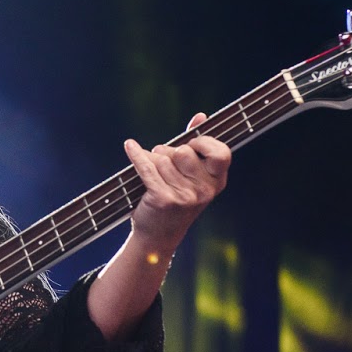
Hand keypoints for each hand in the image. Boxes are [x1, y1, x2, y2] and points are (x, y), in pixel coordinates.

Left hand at [122, 112, 230, 251]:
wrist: (158, 236)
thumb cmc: (175, 199)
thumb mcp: (192, 175)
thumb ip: (197, 145)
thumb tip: (201, 116)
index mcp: (217, 182)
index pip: (221, 153)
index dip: (204, 143)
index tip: (191, 143)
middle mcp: (204, 191)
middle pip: (183, 151)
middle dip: (168, 151)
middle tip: (164, 162)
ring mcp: (184, 196)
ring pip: (162, 158)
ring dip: (152, 159)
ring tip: (153, 173)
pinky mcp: (163, 199)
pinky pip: (147, 166)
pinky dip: (136, 155)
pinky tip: (130, 146)